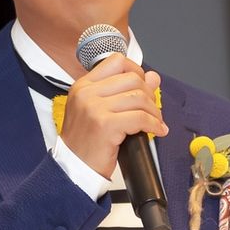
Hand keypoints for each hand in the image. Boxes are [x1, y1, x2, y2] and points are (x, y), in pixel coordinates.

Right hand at [61, 53, 165, 178]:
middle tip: (152, 110)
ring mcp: (94, 108)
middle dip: (149, 94)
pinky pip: (140, 118)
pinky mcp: (105, 125)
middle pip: (132, 79)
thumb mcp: (100, 111)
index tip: (143, 86)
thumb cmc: (85, 142)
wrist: (73, 168)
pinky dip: (153, 125)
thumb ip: (124, 91)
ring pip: (139, 98)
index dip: (136, 71)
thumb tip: (153, 77)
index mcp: (83, 86)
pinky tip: (156, 131)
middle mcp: (86, 93)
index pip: (116, 61)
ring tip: (155, 122)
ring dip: (154, 112)